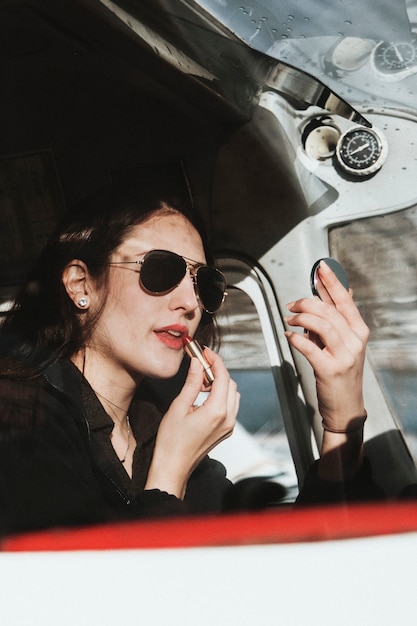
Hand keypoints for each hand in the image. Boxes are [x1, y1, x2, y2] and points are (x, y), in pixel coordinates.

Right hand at [145, 348, 238, 498]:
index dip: (215, 360)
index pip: (223, 376)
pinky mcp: (225, 431)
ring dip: (221, 383)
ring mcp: (229, 426)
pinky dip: (222, 395)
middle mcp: (228, 418)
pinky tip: (205, 395)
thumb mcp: (179, 407)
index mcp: (217, 411)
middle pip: (230, 383)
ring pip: (233, 394)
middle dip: (217, 370)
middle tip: (200, 363)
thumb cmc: (171, 441)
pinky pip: (230, 406)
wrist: (173, 467)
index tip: (205, 352)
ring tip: (202, 380)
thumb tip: (198, 364)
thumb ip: (192, 383)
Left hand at [285, 260, 368, 432]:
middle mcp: (355, 341)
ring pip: (320, 324)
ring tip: (290, 319)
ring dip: (300, 318)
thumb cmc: (342, 374)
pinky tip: (289, 335)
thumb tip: (324, 298)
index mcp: (359, 331)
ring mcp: (344, 355)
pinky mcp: (330, 369)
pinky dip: (295, 338)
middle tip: (292, 304)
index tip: (321, 268)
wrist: (346, 407)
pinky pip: (309, 347)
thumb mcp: (343, 344)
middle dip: (306, 302)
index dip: (332, 282)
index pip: (345, 300)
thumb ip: (334, 322)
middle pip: (328, 310)